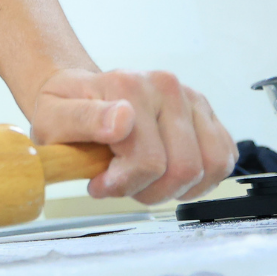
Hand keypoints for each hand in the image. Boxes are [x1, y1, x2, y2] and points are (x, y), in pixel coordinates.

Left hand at [30, 68, 236, 204]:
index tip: (100, 183)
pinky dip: (201, 179)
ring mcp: (189, 97)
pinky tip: (168, 172)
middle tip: (121, 183)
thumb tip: (122, 119)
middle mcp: (163, 86)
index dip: (124, 184)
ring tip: (144, 178)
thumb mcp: (53, 117)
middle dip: (150, 190)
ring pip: (208, 167)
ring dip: (177, 188)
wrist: (78, 92)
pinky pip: (224, 157)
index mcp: (127, 85)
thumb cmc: (64, 108)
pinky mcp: (204, 111)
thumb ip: (83, 119)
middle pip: (182, 168)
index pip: (148, 160)